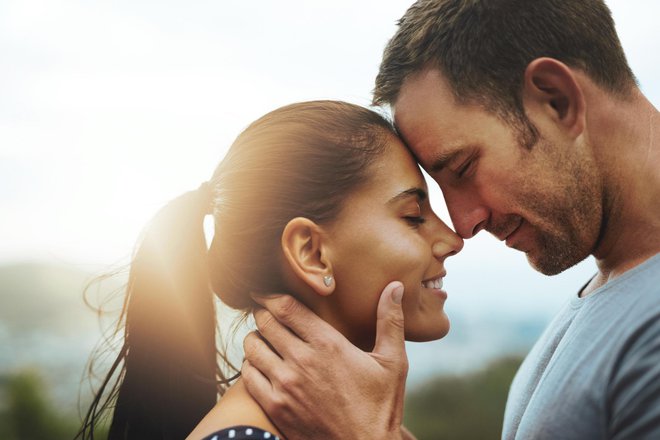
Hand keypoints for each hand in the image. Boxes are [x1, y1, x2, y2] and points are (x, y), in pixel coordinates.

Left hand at [242, 281, 407, 439]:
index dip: (272, 295)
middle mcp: (302, 361)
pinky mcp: (275, 407)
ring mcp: (285, 386)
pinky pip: (248, 375)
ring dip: (256, 338)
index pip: (286, 307)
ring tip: (265, 339)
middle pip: (265, 322)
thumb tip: (395, 286)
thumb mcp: (393, 363)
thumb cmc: (380, 407)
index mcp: (328, 345)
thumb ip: (390, 321)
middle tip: (267, 313)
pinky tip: (262, 366)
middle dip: (263, 314)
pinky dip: (251, 365)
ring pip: (251, 347)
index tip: (267, 291)